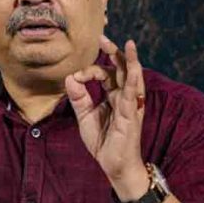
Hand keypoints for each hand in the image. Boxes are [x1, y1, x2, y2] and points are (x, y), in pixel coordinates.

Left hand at [65, 35, 148, 199]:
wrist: (114, 165)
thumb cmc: (103, 141)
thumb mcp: (85, 116)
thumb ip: (78, 97)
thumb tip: (70, 77)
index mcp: (113, 95)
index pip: (104, 73)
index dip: (88, 71)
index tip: (75, 77)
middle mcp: (124, 96)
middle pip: (120, 69)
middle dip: (113, 52)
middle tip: (101, 37)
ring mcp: (130, 105)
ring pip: (132, 77)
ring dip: (129, 60)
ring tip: (128, 44)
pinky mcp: (132, 115)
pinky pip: (133, 94)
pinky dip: (133, 79)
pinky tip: (133, 68)